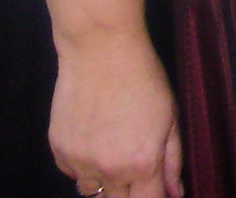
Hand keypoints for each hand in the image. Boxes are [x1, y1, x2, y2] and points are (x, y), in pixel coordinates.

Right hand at [48, 29, 183, 197]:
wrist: (101, 51)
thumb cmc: (143, 78)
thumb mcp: (170, 117)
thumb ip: (173, 160)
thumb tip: (176, 193)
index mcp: (142, 164)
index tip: (157, 190)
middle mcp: (109, 170)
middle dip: (131, 192)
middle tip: (136, 164)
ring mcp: (80, 162)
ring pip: (93, 192)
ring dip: (106, 182)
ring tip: (115, 148)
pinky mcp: (59, 151)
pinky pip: (73, 172)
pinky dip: (84, 165)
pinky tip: (95, 138)